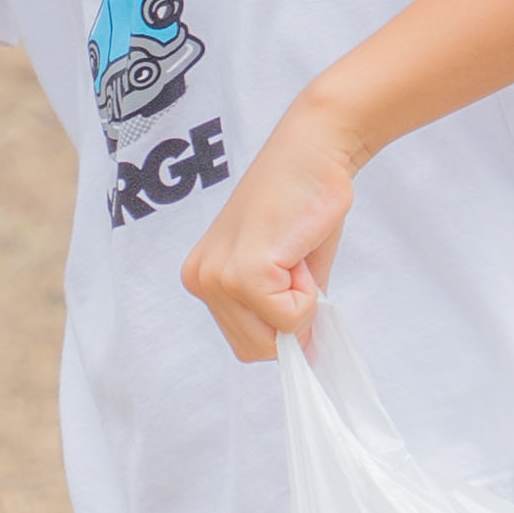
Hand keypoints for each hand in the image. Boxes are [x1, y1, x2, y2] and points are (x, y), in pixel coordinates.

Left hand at [176, 97, 363, 363]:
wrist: (313, 151)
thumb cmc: (303, 204)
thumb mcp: (287, 272)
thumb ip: (283, 316)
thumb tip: (301, 361)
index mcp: (202, 279)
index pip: (245, 344)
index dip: (281, 323)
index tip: (290, 276)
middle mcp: (200, 280)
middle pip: (256, 350)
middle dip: (290, 319)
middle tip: (294, 263)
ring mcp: (218, 277)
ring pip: (274, 339)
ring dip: (301, 303)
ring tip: (293, 253)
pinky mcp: (245, 272)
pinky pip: (291, 319)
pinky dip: (309, 294)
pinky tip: (297, 250)